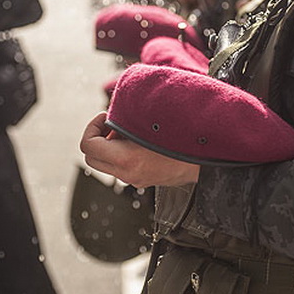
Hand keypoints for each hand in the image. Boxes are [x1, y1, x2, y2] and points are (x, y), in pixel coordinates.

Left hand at [80, 112, 199, 187]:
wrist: (206, 161)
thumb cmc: (181, 139)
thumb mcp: (151, 122)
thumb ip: (127, 118)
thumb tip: (112, 113)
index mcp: (127, 159)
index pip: (88, 146)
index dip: (91, 127)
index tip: (105, 117)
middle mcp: (127, 173)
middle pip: (91, 157)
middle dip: (96, 138)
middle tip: (111, 125)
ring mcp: (134, 179)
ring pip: (105, 163)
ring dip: (109, 146)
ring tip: (127, 132)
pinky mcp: (142, 180)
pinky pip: (120, 167)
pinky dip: (120, 153)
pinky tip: (137, 141)